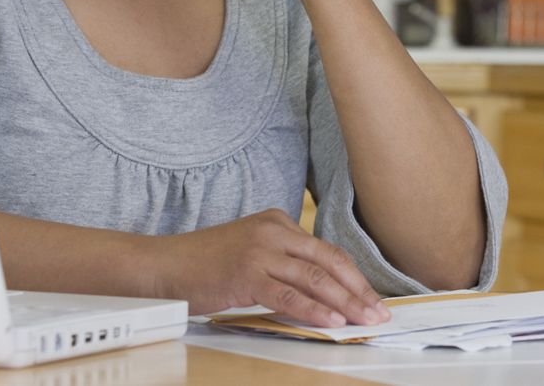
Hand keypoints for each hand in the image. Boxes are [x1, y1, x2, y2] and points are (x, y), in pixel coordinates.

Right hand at [154, 209, 390, 326]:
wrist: (164, 265)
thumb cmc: (206, 264)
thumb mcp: (251, 252)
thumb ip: (284, 264)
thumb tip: (323, 293)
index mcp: (278, 222)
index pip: (327, 251)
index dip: (354, 277)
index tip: (371, 298)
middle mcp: (274, 230)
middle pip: (329, 261)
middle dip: (358, 290)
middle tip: (379, 312)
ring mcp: (261, 250)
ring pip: (315, 278)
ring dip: (346, 302)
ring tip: (364, 320)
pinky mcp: (247, 273)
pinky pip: (290, 296)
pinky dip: (315, 310)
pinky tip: (333, 321)